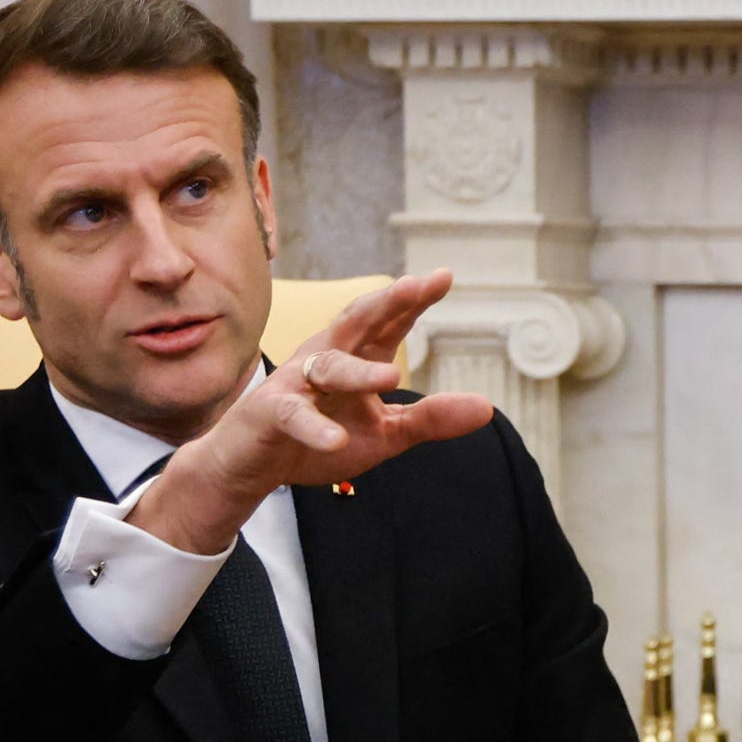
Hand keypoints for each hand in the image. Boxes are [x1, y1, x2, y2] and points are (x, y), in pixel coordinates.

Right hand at [126, 273, 487, 555]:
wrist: (253, 466)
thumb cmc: (320, 438)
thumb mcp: (386, 434)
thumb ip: (431, 419)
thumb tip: (487, 407)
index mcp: (355, 357)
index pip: (388, 324)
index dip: (413, 301)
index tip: (444, 275)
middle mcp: (325, 359)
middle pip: (356, 323)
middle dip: (386, 303)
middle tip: (417, 285)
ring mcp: (296, 384)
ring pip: (329, 367)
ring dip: (359, 371)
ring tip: (394, 376)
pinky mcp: (271, 413)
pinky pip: (294, 416)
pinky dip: (315, 428)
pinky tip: (338, 440)